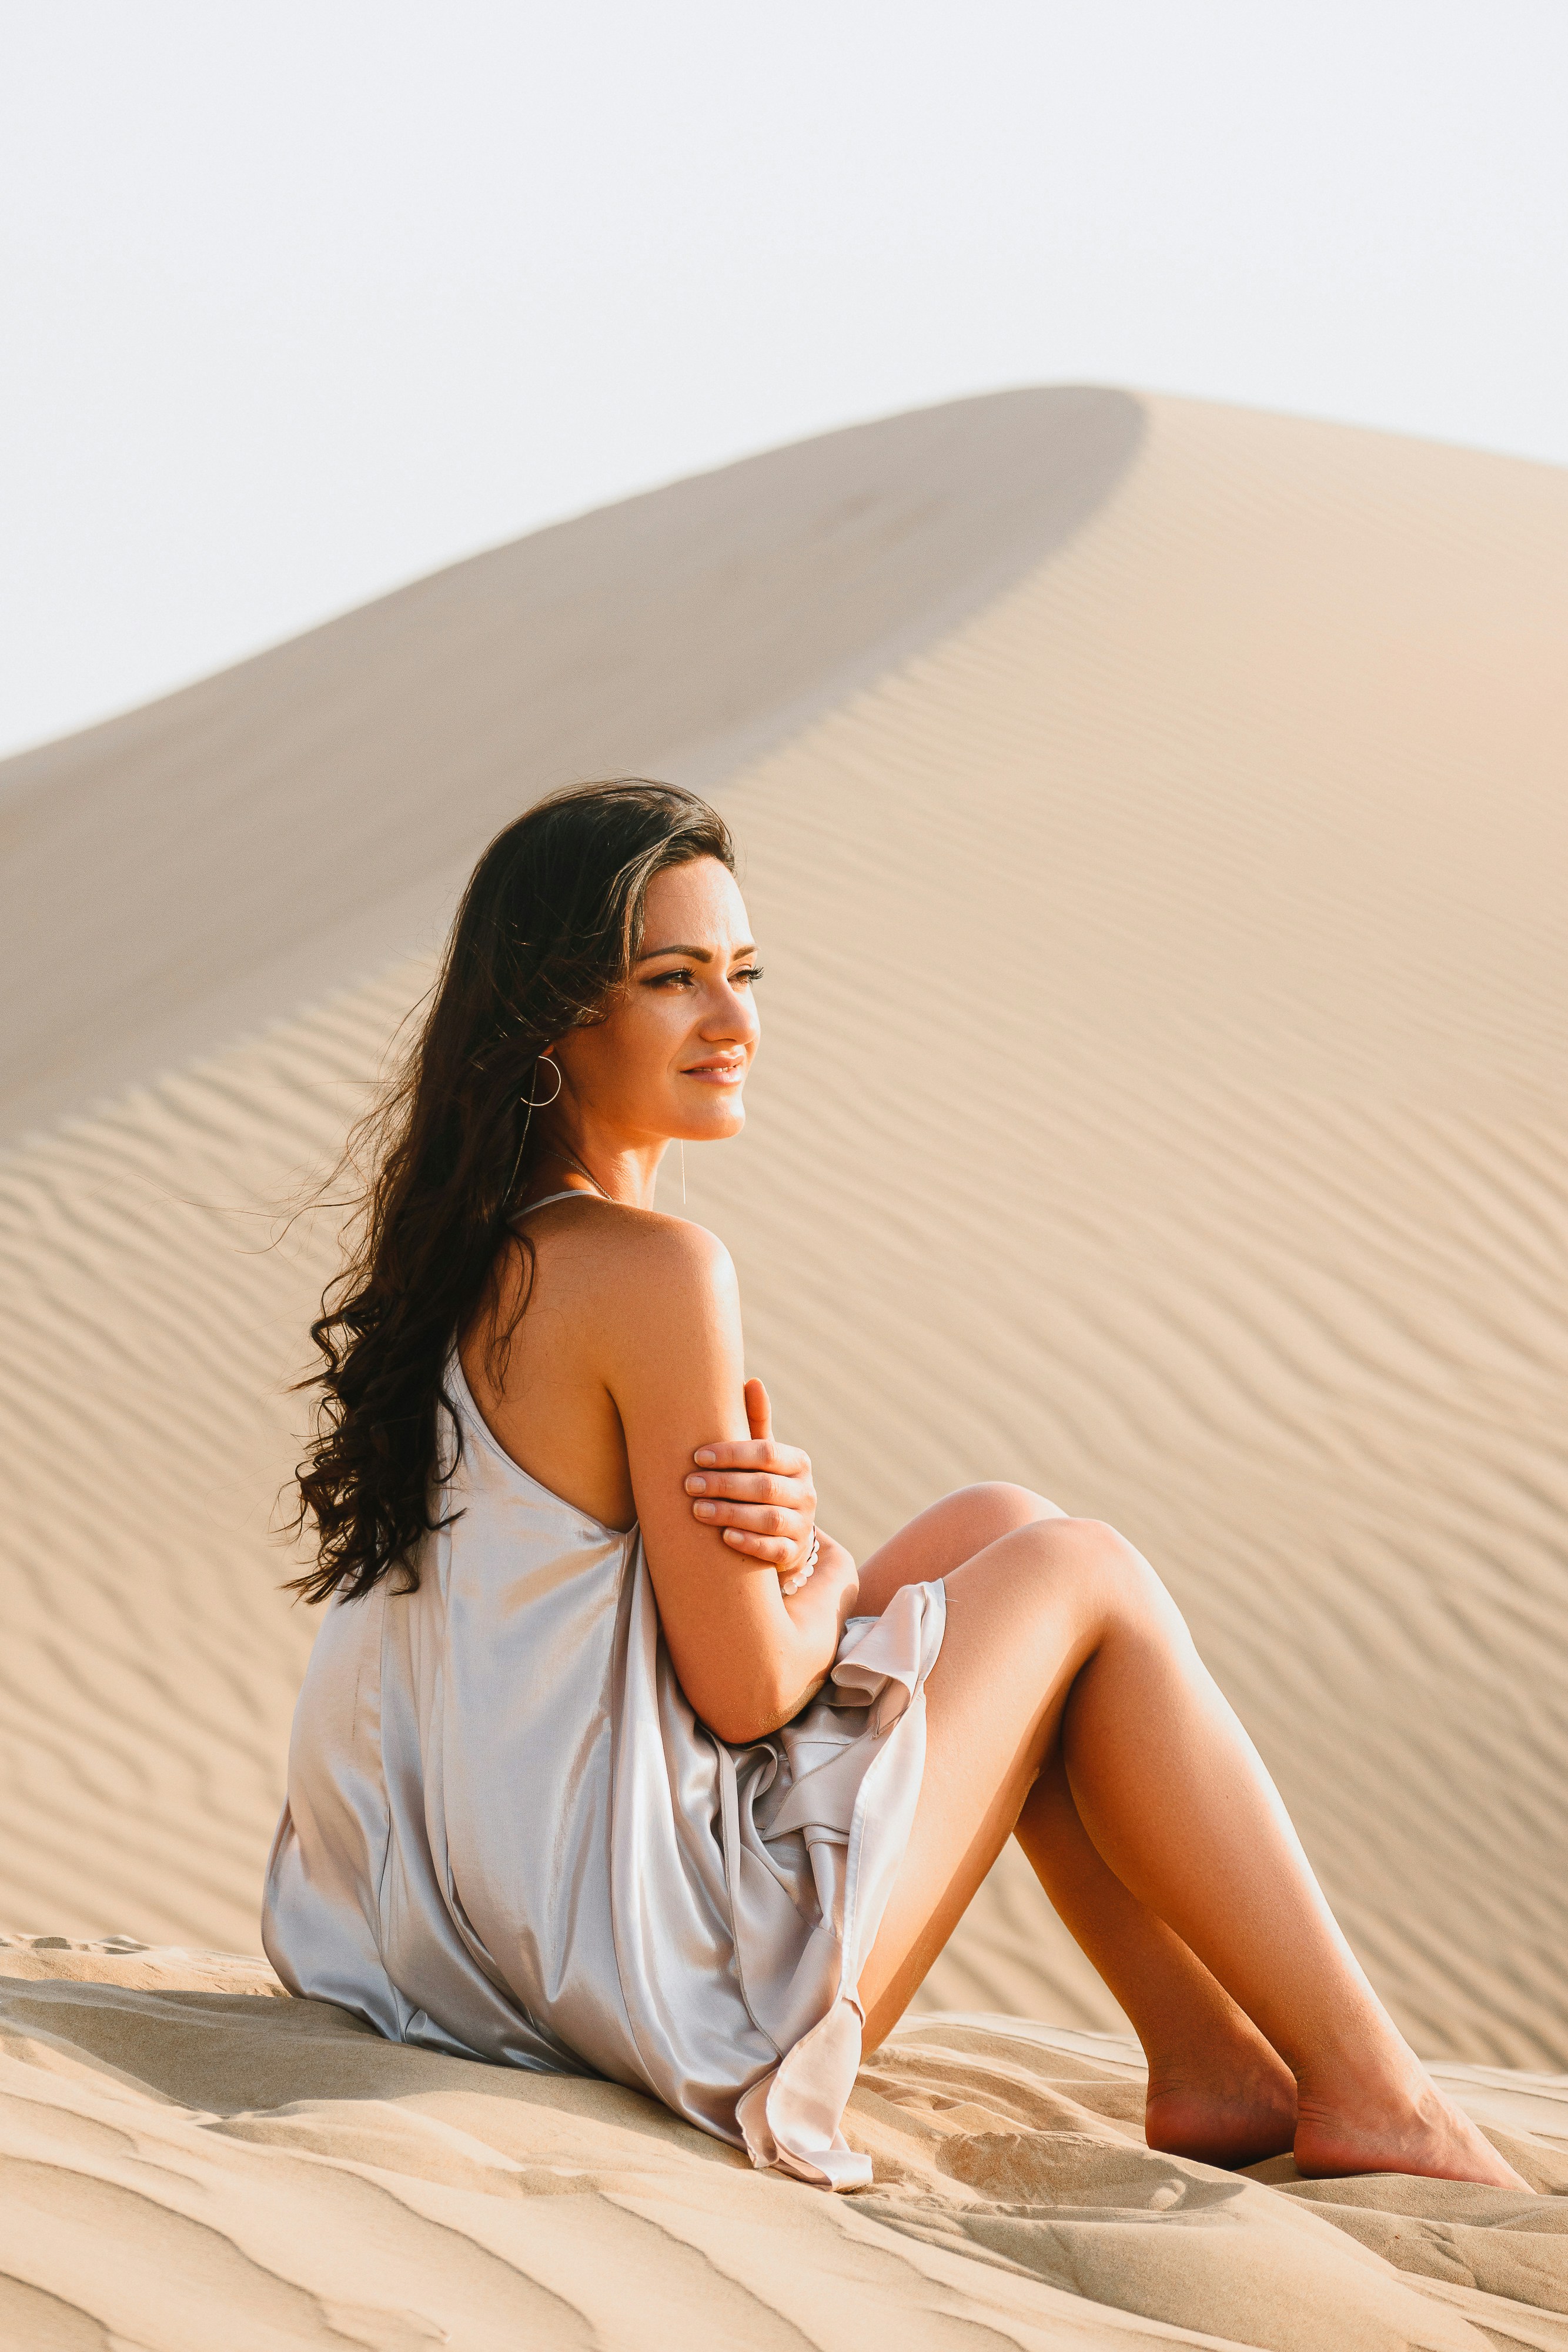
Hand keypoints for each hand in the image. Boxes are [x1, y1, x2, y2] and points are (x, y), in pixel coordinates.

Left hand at [685, 1379, 816, 1575]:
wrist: (783, 1536)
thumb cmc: (762, 1486)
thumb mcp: (761, 1457)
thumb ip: (755, 1423)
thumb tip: (751, 1380)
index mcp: (797, 1463)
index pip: (766, 1453)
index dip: (731, 1454)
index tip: (697, 1456)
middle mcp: (806, 1492)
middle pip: (764, 1486)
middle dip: (724, 1485)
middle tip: (689, 1484)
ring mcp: (802, 1525)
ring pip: (769, 1519)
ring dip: (731, 1514)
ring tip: (697, 1511)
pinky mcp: (794, 1553)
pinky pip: (774, 1550)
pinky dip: (749, 1543)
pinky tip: (724, 1538)